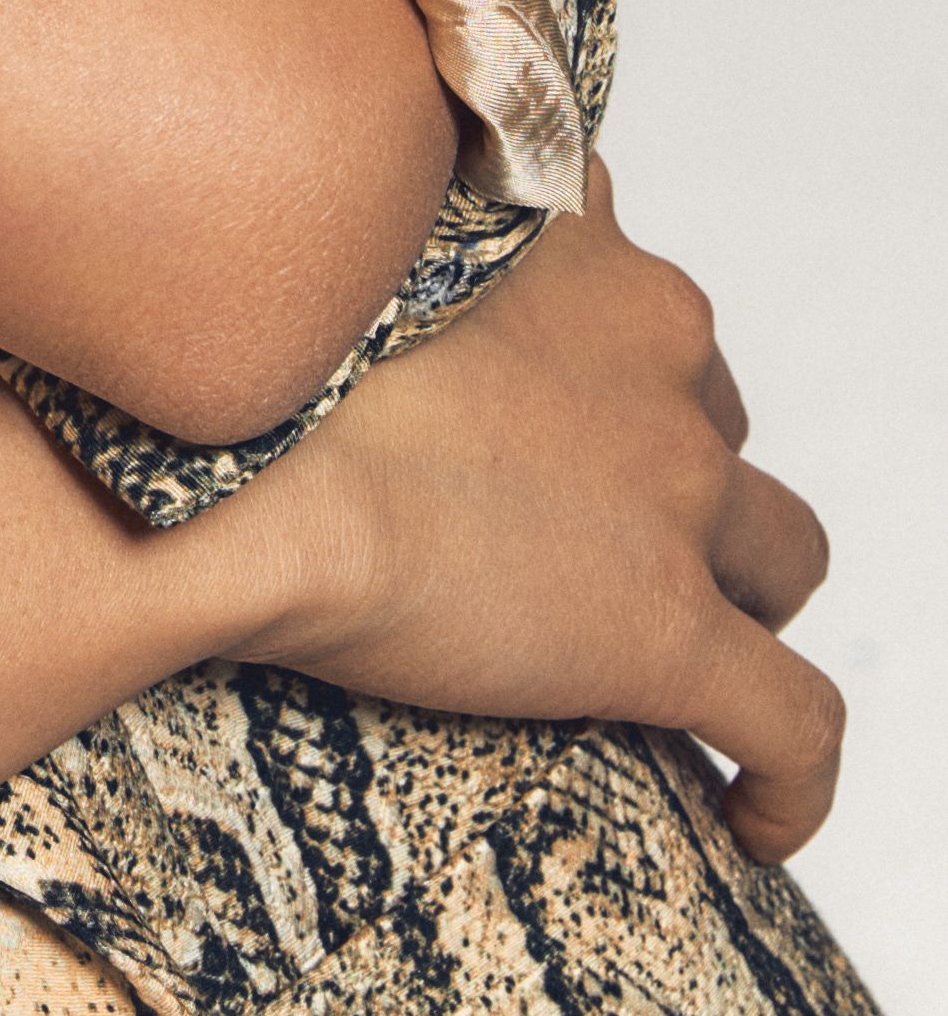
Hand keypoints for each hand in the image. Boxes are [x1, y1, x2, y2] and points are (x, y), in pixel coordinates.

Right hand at [201, 164, 838, 860]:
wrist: (222, 467)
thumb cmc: (236, 344)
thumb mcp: (318, 221)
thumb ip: (373, 218)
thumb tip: (311, 202)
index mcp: (575, 237)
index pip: (640, 289)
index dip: (606, 356)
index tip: (551, 398)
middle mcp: (653, 349)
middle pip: (714, 419)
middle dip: (663, 472)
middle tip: (558, 524)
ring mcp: (674, 495)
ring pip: (782, 553)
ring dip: (736, 594)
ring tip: (651, 643)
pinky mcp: (668, 632)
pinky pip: (793, 724)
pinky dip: (790, 776)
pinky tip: (753, 813)